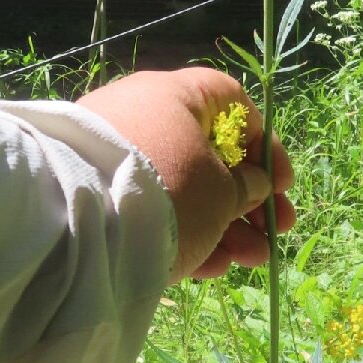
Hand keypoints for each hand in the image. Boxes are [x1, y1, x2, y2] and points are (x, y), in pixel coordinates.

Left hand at [77, 68, 295, 282]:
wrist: (80, 226)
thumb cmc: (170, 192)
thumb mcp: (223, 193)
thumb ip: (247, 187)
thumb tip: (253, 183)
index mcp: (176, 95)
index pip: (232, 103)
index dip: (264, 145)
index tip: (281, 184)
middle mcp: (143, 114)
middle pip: (209, 155)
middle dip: (247, 199)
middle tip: (274, 233)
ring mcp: (115, 155)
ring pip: (182, 188)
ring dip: (223, 225)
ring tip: (249, 260)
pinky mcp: (96, 192)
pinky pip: (150, 208)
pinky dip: (182, 233)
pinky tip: (210, 267)